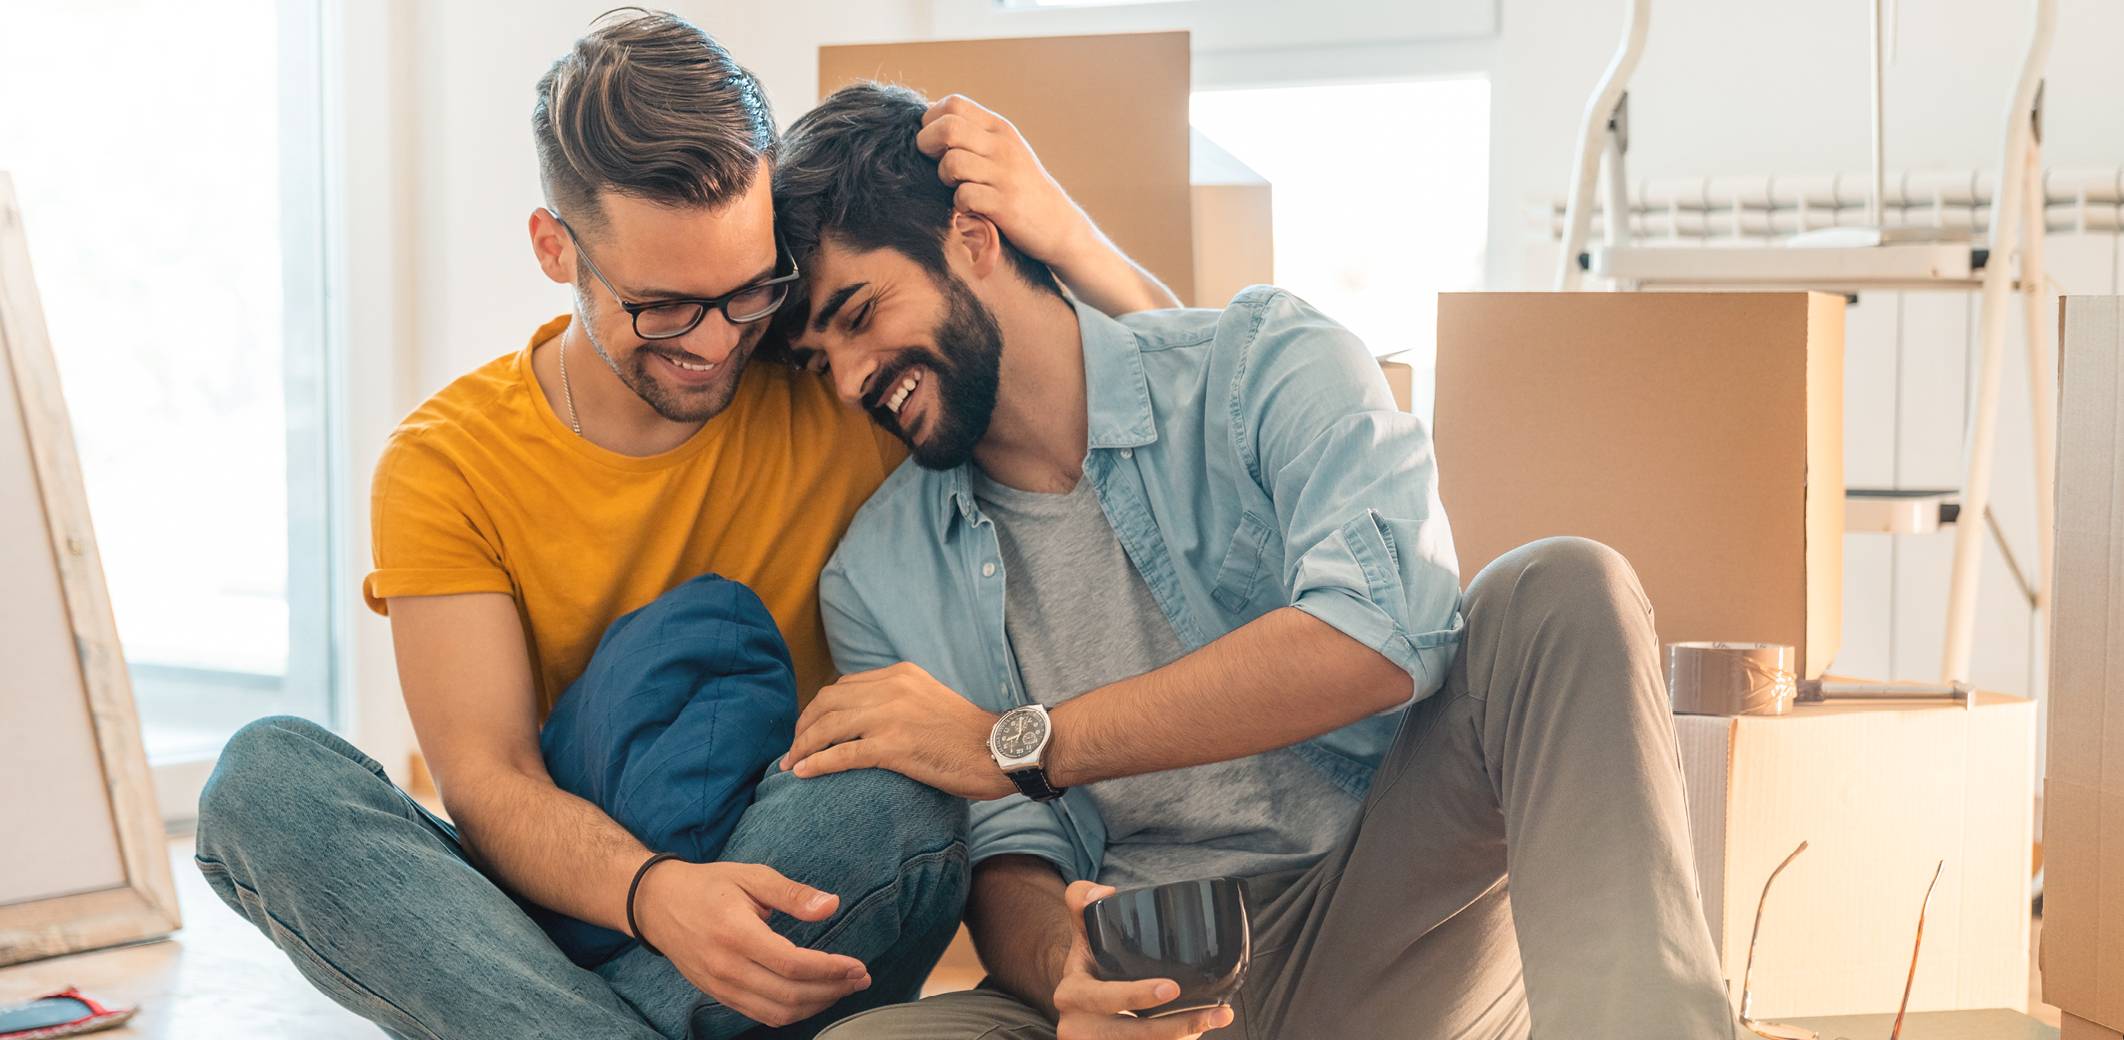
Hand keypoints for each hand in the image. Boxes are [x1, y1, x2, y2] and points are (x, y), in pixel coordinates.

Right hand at [633, 860, 871, 1027]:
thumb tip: (831, 906)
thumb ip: (792, 893)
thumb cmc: (708, 885)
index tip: (857, 966)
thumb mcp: (751, 876)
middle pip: (789, 995)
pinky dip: (792, 1012)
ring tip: (842, 989)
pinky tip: (813, 997)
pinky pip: (760, 1014)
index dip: (830, 970)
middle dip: (832, 990)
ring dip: (816, 1005)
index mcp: (737, 934)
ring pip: (777, 1012)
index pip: (793, 965)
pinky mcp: (718, 995)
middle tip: (860, 979)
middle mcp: (727, 967)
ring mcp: (720, 986)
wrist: (656, 904)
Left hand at [782, 662, 1009, 799]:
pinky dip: (816, 763)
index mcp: (900, 674)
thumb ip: (900, 701)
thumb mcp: (930, 700)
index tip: (808, 727)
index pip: (843, 686)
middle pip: (828, 703)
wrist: (1001, 750)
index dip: (818, 708)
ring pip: (828, 727)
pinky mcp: (893, 746)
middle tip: (792, 748)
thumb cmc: (969, 735)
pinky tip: (802, 773)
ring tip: (789, 764)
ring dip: (802, 746)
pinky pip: (841, 754)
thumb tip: (869, 720)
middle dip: (803, 726)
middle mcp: (892, 688)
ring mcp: (891, 716)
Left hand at [917, 94, 1096, 269]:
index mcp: (999, 128)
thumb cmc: (1018, 186)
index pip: (953, 104)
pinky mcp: (1005, 204)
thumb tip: (929, 118)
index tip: (935, 143)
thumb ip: (971, 134)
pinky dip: (959, 204)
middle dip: (927, 145)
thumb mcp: (1001, 150)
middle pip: (947, 128)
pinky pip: (964, 196)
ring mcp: (1005, 174)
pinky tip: (970, 207)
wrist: (1057, 223)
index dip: (931, 121)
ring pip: (951, 162)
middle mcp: (1003, 146)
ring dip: (944, 177)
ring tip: (956, 187)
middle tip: (935, 163)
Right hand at [1054, 881, 1235, 1039]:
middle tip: (1212, 1014)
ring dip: (1182, 1038)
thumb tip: (1103, 891)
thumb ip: (1082, 902)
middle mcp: (1076, 1027)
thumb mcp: (1081, 934)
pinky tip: (1200, 1032)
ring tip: (1218, 1020)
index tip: (1172, 989)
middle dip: (1172, 1028)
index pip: (1104, 998)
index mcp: (1071, 995)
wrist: (1079, 1006)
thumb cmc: (1090, 966)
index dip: (1135, 997)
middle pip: (1130, 1035)